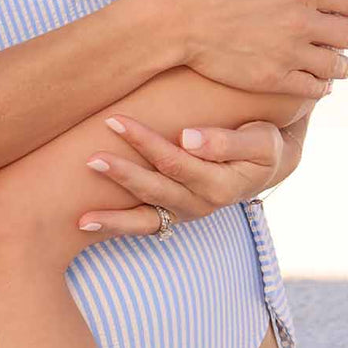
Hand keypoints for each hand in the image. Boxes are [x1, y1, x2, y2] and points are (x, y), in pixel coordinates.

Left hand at [77, 114, 305, 237]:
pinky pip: (144, 226)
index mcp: (221, 185)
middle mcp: (201, 204)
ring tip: (81, 218)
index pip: (176, 162)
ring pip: (146, 217)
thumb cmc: (262, 142)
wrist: (266, 161)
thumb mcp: (259, 140)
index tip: (117, 120)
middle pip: (155, 189)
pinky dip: (116, 227)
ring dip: (113, 217)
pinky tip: (85, 225)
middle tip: (91, 157)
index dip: (146, 143)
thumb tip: (187, 138)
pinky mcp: (174, 214)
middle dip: (122, 174)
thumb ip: (226, 141)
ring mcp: (186, 212)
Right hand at [156, 0, 347, 98]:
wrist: (171, 19)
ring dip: (340, 62)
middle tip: (337, 34)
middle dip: (345, 32)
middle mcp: (301, 22)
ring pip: (336, 65)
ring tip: (337, 63)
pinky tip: (315, 79)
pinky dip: (320, 84)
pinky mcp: (272, 80)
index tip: (340, 6)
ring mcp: (288, 54)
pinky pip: (314, 88)